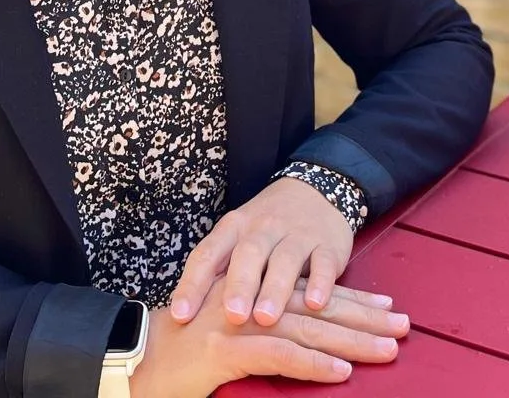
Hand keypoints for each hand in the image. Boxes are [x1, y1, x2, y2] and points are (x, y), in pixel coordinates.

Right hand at [130, 280, 408, 397]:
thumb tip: (306, 336)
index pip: (310, 291)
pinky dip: (312, 364)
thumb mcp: (227, 333)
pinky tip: (341, 373)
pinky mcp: (224, 349)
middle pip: (316, 305)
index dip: (351, 298)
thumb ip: (263, 330)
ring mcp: (235, 321)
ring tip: (387, 350)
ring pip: (305, 327)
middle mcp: (247, 296)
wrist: (134, 358)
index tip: (387, 306)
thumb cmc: (179, 353)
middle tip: (403, 327)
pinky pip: (278, 355)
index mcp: (250, 288)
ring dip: (351, 340)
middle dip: (364, 317)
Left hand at [170, 176, 361, 328]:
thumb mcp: (238, 237)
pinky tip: (314, 303)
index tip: (180, 316)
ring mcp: (297, 235)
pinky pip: (323, 263)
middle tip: (232, 316)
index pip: (208, 254)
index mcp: (234, 227)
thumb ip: (219, 271)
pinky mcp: (327, 245)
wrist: (315, 191)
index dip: (193, 284)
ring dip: (275, 289)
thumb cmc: (266, 227)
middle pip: (248, 254)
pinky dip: (320, 282)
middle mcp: (263, 228)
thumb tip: (186, 317)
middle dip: (239, 286)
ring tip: (266, 318)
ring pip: (284, 259)